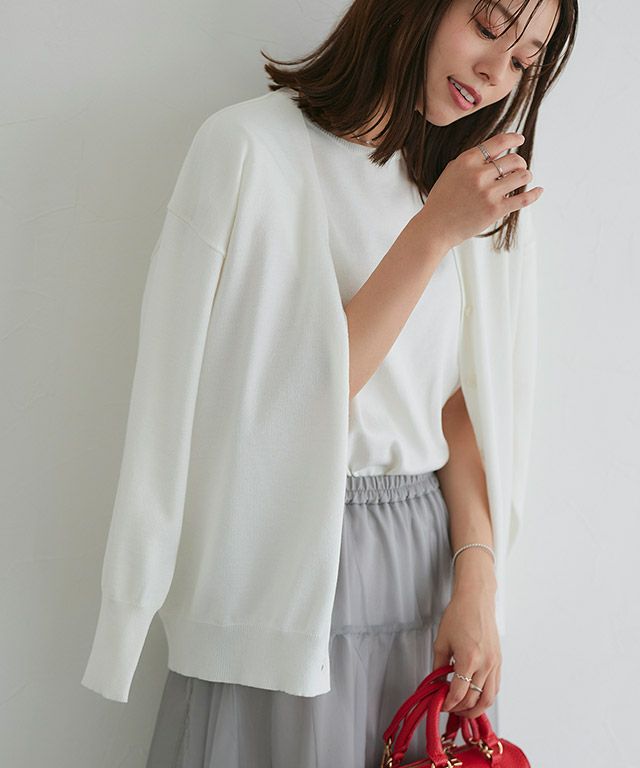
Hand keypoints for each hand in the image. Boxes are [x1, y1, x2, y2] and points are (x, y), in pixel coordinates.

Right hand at [416, 132, 542, 249]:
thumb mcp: (452, 172)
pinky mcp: (495, 210)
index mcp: (467, 161)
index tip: (520, 139)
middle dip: (520, 163)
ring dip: (526, 176)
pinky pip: (523, 198)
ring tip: (522, 179)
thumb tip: (497, 151)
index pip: (499, 142)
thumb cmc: (442, 201)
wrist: (435, 227)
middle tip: (518, 169)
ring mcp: (488, 192)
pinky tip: (538, 191)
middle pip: (514, 159)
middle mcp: (479, 174)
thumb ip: (472, 160)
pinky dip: (534, 194)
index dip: (513, 138)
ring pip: (522, 176)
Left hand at [431, 585, 501, 718]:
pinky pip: (495, 687)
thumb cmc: (459, 615)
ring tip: (463, 709)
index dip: (448, 704)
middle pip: (474, 700)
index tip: (441, 705)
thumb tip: (437, 684)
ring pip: (489, 698)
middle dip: (460, 710)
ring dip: (476, 709)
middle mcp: (485, 664)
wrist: (475, 600)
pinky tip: (475, 696)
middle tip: (450, 709)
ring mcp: (495, 664)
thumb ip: (438, 667)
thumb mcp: (441, 641)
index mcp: (469, 659)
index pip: (458, 694)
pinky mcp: (499, 661)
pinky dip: (485, 696)